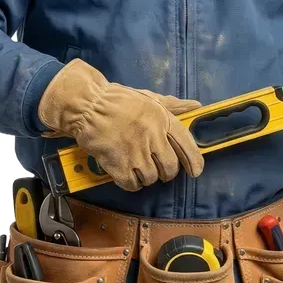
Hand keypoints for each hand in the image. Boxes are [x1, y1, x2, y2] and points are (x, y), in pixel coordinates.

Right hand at [38, 58, 203, 191]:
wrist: (87, 106)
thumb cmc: (117, 100)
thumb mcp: (148, 97)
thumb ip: (172, 105)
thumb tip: (195, 105)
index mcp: (161, 119)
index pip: (186, 144)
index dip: (194, 160)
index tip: (195, 171)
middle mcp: (152, 137)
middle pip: (170, 167)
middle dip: (167, 172)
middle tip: (159, 169)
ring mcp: (135, 153)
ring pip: (152, 178)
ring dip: (147, 176)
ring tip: (138, 166)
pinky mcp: (118, 166)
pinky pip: (133, 185)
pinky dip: (132, 183)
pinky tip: (126, 173)